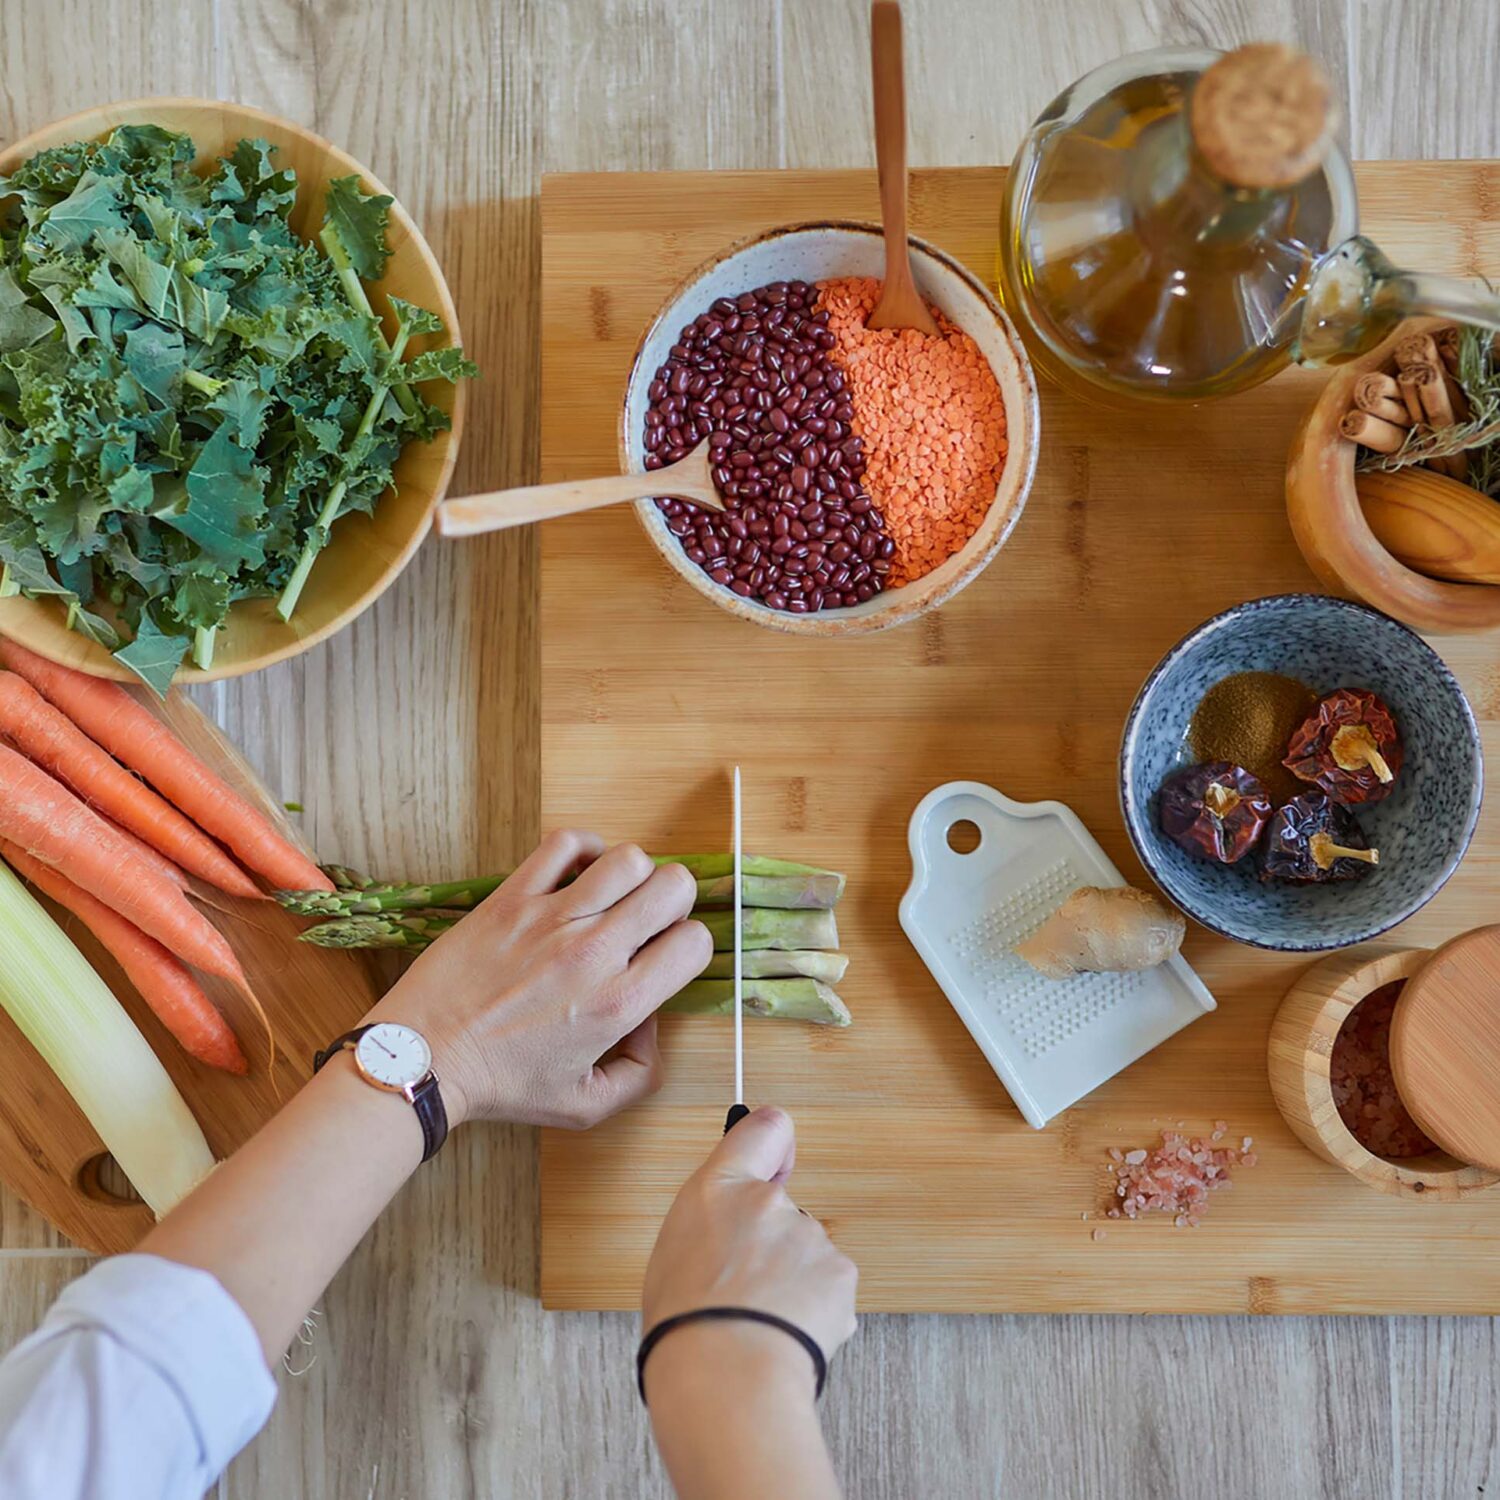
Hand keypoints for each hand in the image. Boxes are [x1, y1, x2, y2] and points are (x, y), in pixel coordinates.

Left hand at [364, 830, 710, 1128]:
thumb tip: (652, 1024)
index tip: (667, 955)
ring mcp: (551, 919)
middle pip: (673, 888)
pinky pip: (565, 844)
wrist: (425, 1059)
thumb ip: (640, 1074)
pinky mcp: (512, 898)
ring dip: (633, 874)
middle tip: (648, 920)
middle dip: (674, 901)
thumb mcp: (584, 1106)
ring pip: (628, 859)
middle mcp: (594, 954)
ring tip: (612, 896)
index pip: (694, 943)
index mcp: (617, 1004)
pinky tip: (578, 874)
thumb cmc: (501, 1085)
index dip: (690, 946)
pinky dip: (584, 849)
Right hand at [642, 1107, 857, 1397]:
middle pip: (784, 1210)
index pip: (763, 1129)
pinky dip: (816, 1309)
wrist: (724, 1376)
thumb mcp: (673, 1255)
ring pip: (806, 1255)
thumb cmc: (683, 1326)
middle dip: (774, 1244)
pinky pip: (829, 1287)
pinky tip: (788, 1332)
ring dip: (794, 1282)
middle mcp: (768, 1200)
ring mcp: (808, 1235)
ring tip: (762, 1321)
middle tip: (747, 1288)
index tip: (777, 1162)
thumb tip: (729, 1235)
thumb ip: (711, 1226)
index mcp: (717, 1189)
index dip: (775, 1142)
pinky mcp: (841, 1271)